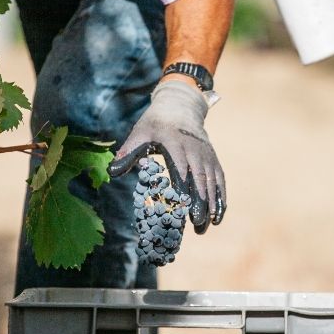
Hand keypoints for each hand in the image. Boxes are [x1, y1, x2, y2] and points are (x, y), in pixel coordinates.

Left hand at [108, 80, 225, 233]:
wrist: (180, 107)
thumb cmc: (156, 124)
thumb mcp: (140, 132)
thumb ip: (128, 151)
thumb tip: (112, 171)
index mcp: (175, 142)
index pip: (181, 168)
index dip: (183, 189)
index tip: (181, 208)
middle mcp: (194, 148)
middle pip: (199, 178)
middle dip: (200, 202)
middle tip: (197, 224)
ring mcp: (206, 154)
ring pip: (212, 181)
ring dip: (212, 203)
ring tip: (208, 225)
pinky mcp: (213, 159)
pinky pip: (219, 180)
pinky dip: (221, 198)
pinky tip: (218, 216)